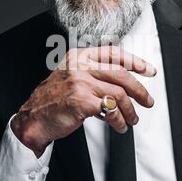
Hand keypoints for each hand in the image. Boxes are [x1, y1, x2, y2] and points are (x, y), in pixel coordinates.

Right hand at [12, 46, 155, 156]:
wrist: (33, 118)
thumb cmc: (52, 100)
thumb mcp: (70, 77)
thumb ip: (92, 75)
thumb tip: (121, 84)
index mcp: (79, 56)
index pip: (113, 53)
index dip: (135, 61)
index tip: (148, 70)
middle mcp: (80, 66)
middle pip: (120, 74)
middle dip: (139, 89)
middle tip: (147, 100)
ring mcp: (81, 83)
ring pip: (118, 94)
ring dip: (130, 110)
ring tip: (132, 119)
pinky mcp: (82, 101)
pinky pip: (110, 111)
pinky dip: (119, 121)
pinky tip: (120, 126)